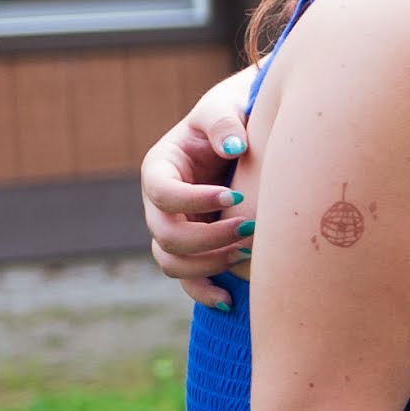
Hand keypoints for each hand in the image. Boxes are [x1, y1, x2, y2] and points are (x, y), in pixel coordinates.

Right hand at [143, 73, 254, 307]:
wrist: (247, 136)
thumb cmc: (233, 117)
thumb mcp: (224, 109)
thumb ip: (224, 122)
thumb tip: (234, 147)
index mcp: (161, 168)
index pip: (161, 192)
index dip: (193, 199)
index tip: (233, 196)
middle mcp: (160, 203)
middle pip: (165, 234)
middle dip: (207, 238)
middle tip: (248, 230)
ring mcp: (174, 228)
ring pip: (172, 262)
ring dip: (207, 265)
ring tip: (246, 253)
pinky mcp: (193, 248)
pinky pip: (186, 279)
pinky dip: (203, 292)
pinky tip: (229, 301)